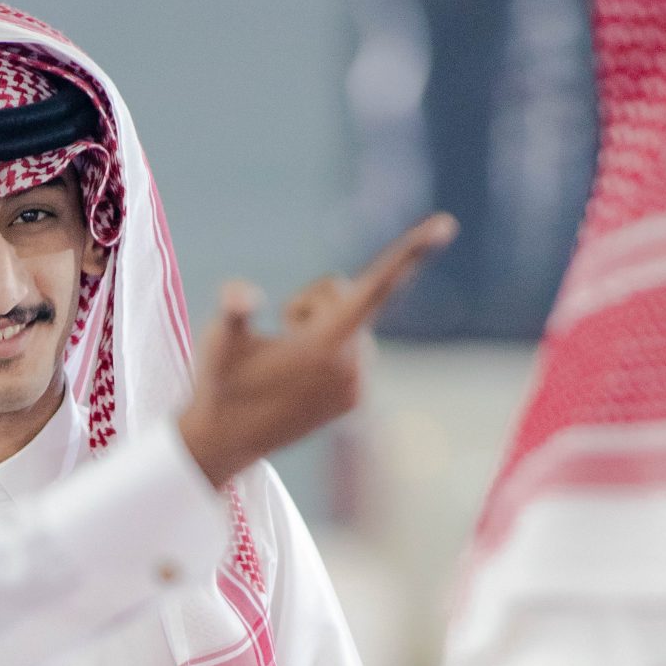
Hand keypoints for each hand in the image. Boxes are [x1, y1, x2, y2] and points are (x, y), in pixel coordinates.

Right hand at [177, 213, 457, 488]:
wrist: (226, 441)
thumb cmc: (220, 384)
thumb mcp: (219, 340)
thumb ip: (234, 310)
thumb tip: (241, 297)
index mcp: (327, 345)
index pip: (377, 286)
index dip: (410, 252)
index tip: (446, 224)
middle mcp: (353, 366)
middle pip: (345, 297)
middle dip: (311, 304)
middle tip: (276, 336)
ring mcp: (357, 386)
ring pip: (349, 323)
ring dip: (317, 329)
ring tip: (284, 364)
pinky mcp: (355, 399)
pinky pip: (351, 350)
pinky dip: (326, 351)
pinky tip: (297, 379)